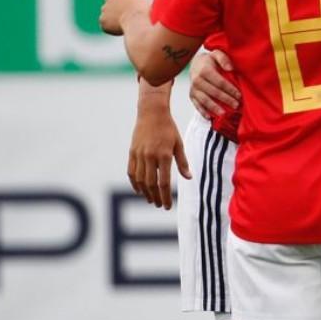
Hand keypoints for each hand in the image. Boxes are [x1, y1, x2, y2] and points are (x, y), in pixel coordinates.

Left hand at [99, 0, 146, 35]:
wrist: (137, 17)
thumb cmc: (146, 11)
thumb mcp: (147, 3)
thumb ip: (142, 4)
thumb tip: (149, 9)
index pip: (118, 0)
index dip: (125, 8)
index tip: (132, 14)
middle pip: (110, 7)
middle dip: (116, 14)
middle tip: (127, 21)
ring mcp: (104, 9)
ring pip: (107, 17)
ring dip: (114, 22)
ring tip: (126, 25)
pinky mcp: (102, 20)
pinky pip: (106, 27)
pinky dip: (112, 30)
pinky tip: (122, 29)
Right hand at [129, 87, 191, 209]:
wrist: (152, 113)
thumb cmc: (169, 129)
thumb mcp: (179, 144)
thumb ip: (182, 162)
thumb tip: (189, 177)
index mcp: (164, 155)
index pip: (163, 182)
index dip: (165, 196)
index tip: (167, 206)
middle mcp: (150, 156)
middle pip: (150, 184)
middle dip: (155, 197)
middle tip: (159, 205)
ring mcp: (139, 155)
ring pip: (139, 180)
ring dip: (145, 192)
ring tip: (151, 199)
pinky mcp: (132, 152)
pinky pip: (131, 172)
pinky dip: (134, 183)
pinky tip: (139, 190)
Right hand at [189, 50, 240, 118]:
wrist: (195, 64)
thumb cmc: (210, 60)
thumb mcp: (217, 54)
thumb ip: (223, 58)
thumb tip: (230, 68)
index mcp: (204, 70)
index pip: (220, 82)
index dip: (230, 89)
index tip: (239, 95)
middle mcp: (197, 80)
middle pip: (214, 92)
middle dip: (226, 99)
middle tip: (236, 105)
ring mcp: (193, 89)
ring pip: (204, 100)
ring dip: (214, 108)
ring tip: (224, 114)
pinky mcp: (192, 96)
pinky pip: (197, 105)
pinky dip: (202, 112)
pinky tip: (210, 117)